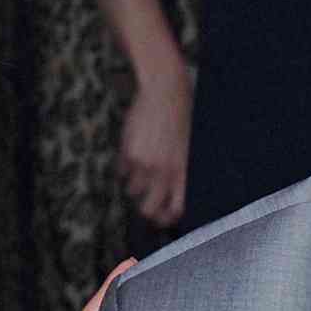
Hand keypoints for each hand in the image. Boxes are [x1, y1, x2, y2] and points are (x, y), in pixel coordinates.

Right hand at [118, 64, 191, 228]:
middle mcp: (165, 173)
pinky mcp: (129, 154)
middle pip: (148, 209)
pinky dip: (125, 166)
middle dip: (145, 209)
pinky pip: (122, 171)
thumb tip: (170, 199)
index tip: (162, 216)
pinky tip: (134, 149)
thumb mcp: (188, 149)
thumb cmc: (181, 118)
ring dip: (134, 183)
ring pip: (132, 190)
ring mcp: (145, 164)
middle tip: (144, 201)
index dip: (167, 218)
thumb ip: (179, 173)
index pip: (177, 209)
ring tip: (141, 164)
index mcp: (184, 172)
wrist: (165, 92)